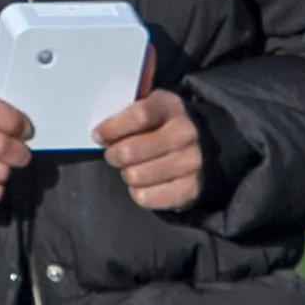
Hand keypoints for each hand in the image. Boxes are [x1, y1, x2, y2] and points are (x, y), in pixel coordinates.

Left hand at [92, 85, 203, 212]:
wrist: (205, 147)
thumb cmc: (165, 125)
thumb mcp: (152, 107)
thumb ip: (127, 114)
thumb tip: (101, 134)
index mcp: (171, 107)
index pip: (139, 116)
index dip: (113, 128)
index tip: (98, 135)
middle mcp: (185, 133)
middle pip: (131, 151)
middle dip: (114, 155)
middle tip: (115, 155)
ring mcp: (191, 162)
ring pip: (136, 176)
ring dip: (128, 174)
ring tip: (133, 168)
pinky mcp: (190, 188)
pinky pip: (146, 197)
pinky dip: (139, 192)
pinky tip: (144, 183)